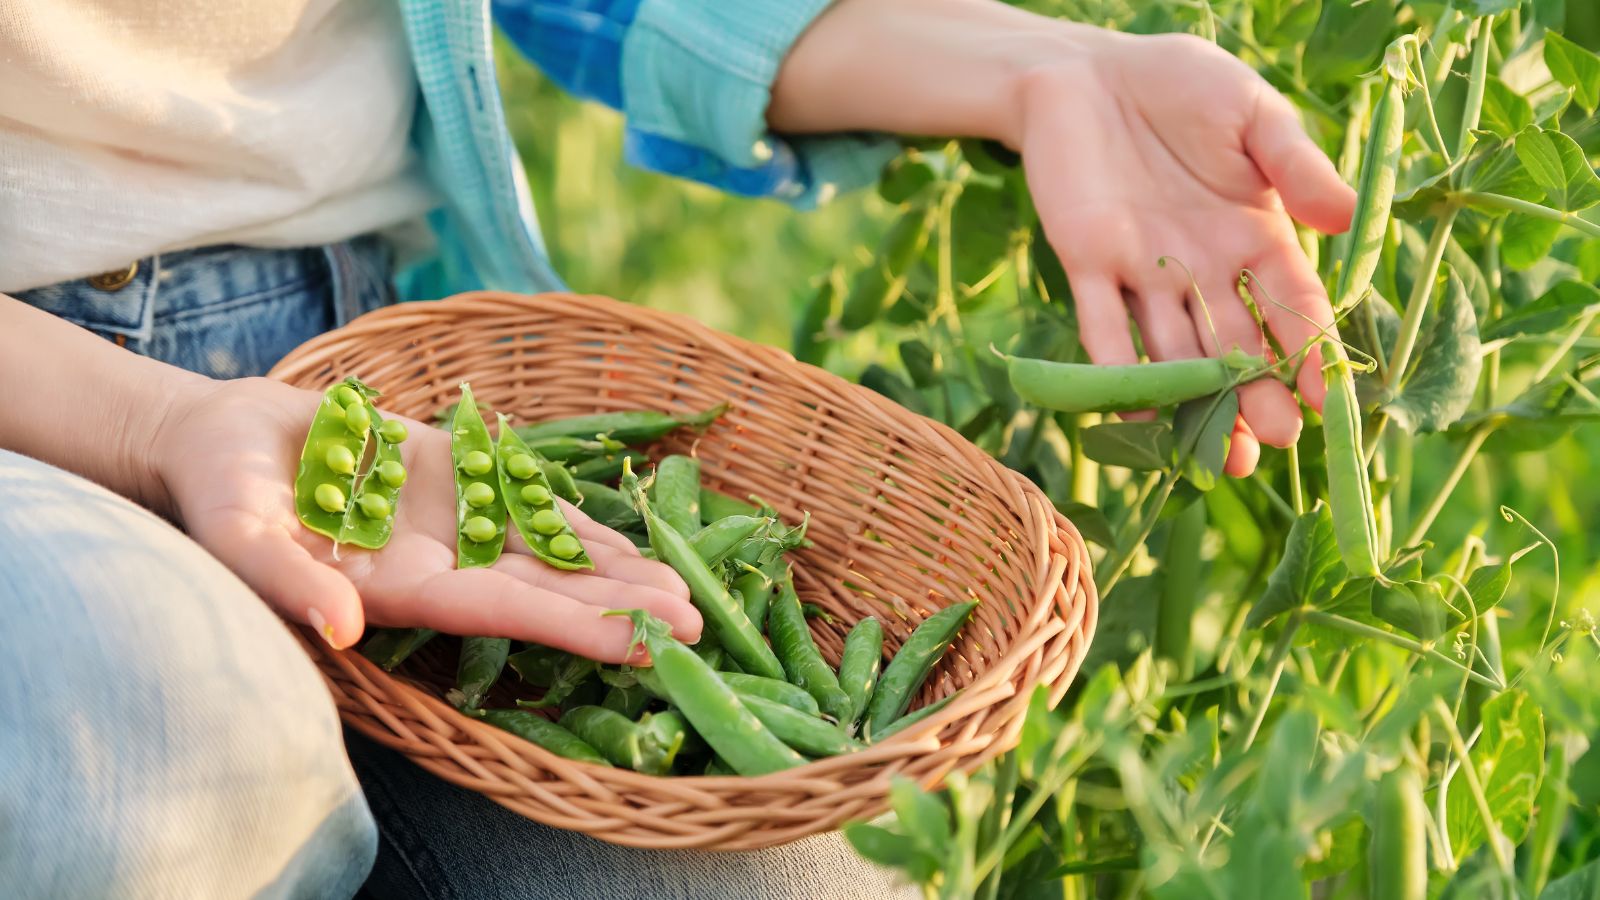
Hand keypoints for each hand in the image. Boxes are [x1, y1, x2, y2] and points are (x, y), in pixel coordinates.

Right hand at [150, 377, 699, 659]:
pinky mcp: (460, 477)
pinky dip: (583, 523)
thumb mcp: (239, 537)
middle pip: (545, 593)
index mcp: (400, 590)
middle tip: (698, 627)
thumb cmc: (219, 495)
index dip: (571, 627)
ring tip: (689, 593)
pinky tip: (637, 541)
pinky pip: (531, 503)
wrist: (222, 442)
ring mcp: (456, 524)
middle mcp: (441, 565)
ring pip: (551, 553)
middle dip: (619, 610)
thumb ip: (290, 583)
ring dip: (617, 574)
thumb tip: (342, 627)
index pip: (501, 615)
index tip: (642, 646)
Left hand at [1015, 29, 1354, 475]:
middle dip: (1254, 396)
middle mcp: (1203, 268)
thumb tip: (1342, 218)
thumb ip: (1293, 163)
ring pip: (1174, 352)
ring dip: (1196, 404)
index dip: (1310, 349)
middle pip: (1235, 345)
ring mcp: (1143, 273)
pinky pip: (1103, 329)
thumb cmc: (1180, 84)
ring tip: (1221, 458)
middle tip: (1275, 445)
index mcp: (1254, 234)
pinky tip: (1138, 421)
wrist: (1086, 70)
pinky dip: (1117, 375)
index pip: (1292, 303)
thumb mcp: (1251, 113)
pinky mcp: (1086, 265)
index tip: (1326, 398)